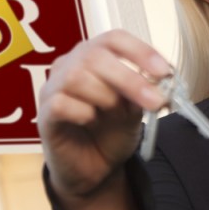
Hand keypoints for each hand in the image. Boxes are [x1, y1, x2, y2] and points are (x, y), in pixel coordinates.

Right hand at [38, 30, 169, 209]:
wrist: (94, 169)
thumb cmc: (111, 132)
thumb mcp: (134, 110)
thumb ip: (142, 93)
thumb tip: (159, 83)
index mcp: (95, 55)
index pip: (114, 39)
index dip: (140, 51)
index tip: (163, 71)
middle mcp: (70, 65)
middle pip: (95, 56)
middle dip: (130, 80)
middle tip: (154, 101)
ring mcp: (53, 87)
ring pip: (76, 77)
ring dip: (106, 97)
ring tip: (115, 115)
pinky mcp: (45, 113)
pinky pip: (61, 103)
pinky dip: (83, 113)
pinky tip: (90, 122)